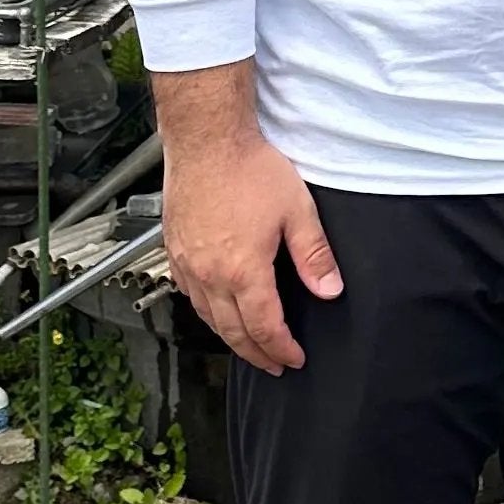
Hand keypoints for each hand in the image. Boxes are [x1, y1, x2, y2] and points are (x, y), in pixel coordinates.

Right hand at [154, 65, 340, 376]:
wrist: (207, 138)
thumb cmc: (249, 167)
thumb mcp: (297, 210)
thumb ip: (314, 256)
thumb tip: (329, 291)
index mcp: (243, 270)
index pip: (264, 327)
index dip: (281, 349)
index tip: (294, 359)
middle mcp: (210, 274)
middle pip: (232, 332)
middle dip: (256, 354)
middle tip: (273, 365)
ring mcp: (186, 263)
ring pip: (206, 316)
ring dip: (229, 337)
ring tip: (247, 345)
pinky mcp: (174, 248)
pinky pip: (188, 293)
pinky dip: (205, 310)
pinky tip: (215, 308)